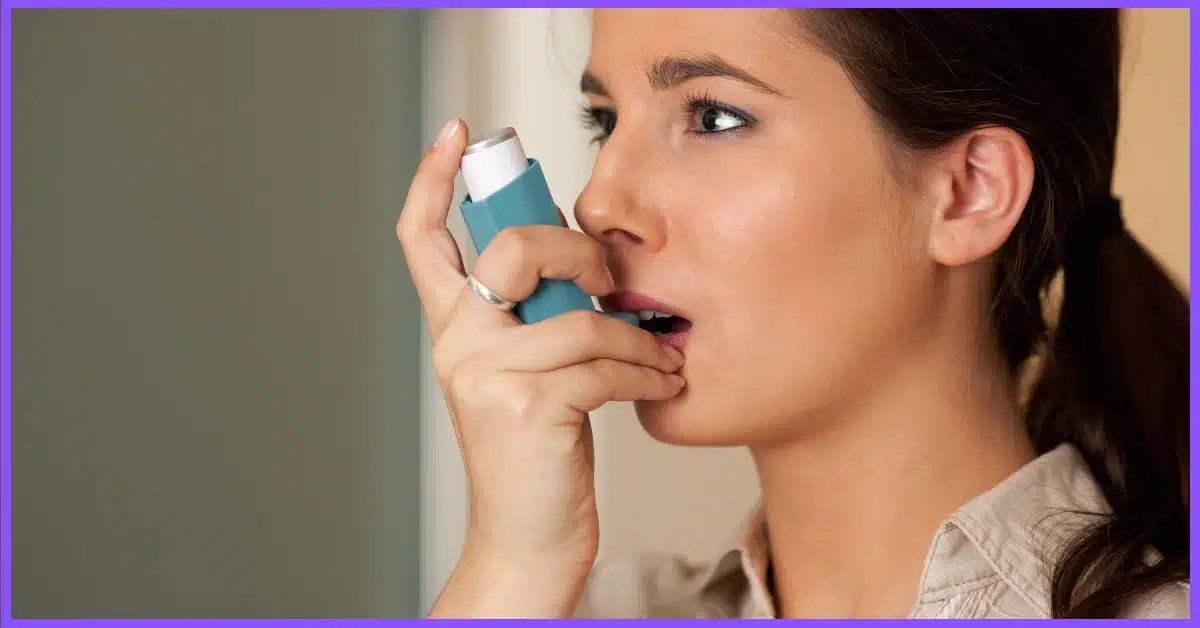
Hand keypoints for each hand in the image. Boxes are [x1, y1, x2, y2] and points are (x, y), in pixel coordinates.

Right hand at [396, 119, 685, 615]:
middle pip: (511, 249)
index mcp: (452, 327)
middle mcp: (457, 344)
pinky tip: (659, 383)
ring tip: (658, 355)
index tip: (459, 134)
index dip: (433, 178)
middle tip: (609, 276)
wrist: (528, 539)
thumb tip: (584, 258)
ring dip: (635, 336)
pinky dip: (645, 372)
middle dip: (578, 249)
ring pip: (579, 316)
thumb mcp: (522, 372)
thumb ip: (532, 315)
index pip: (423, 238)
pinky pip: (605, 363)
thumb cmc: (537, 452)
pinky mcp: (528, 407)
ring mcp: (487, 375)